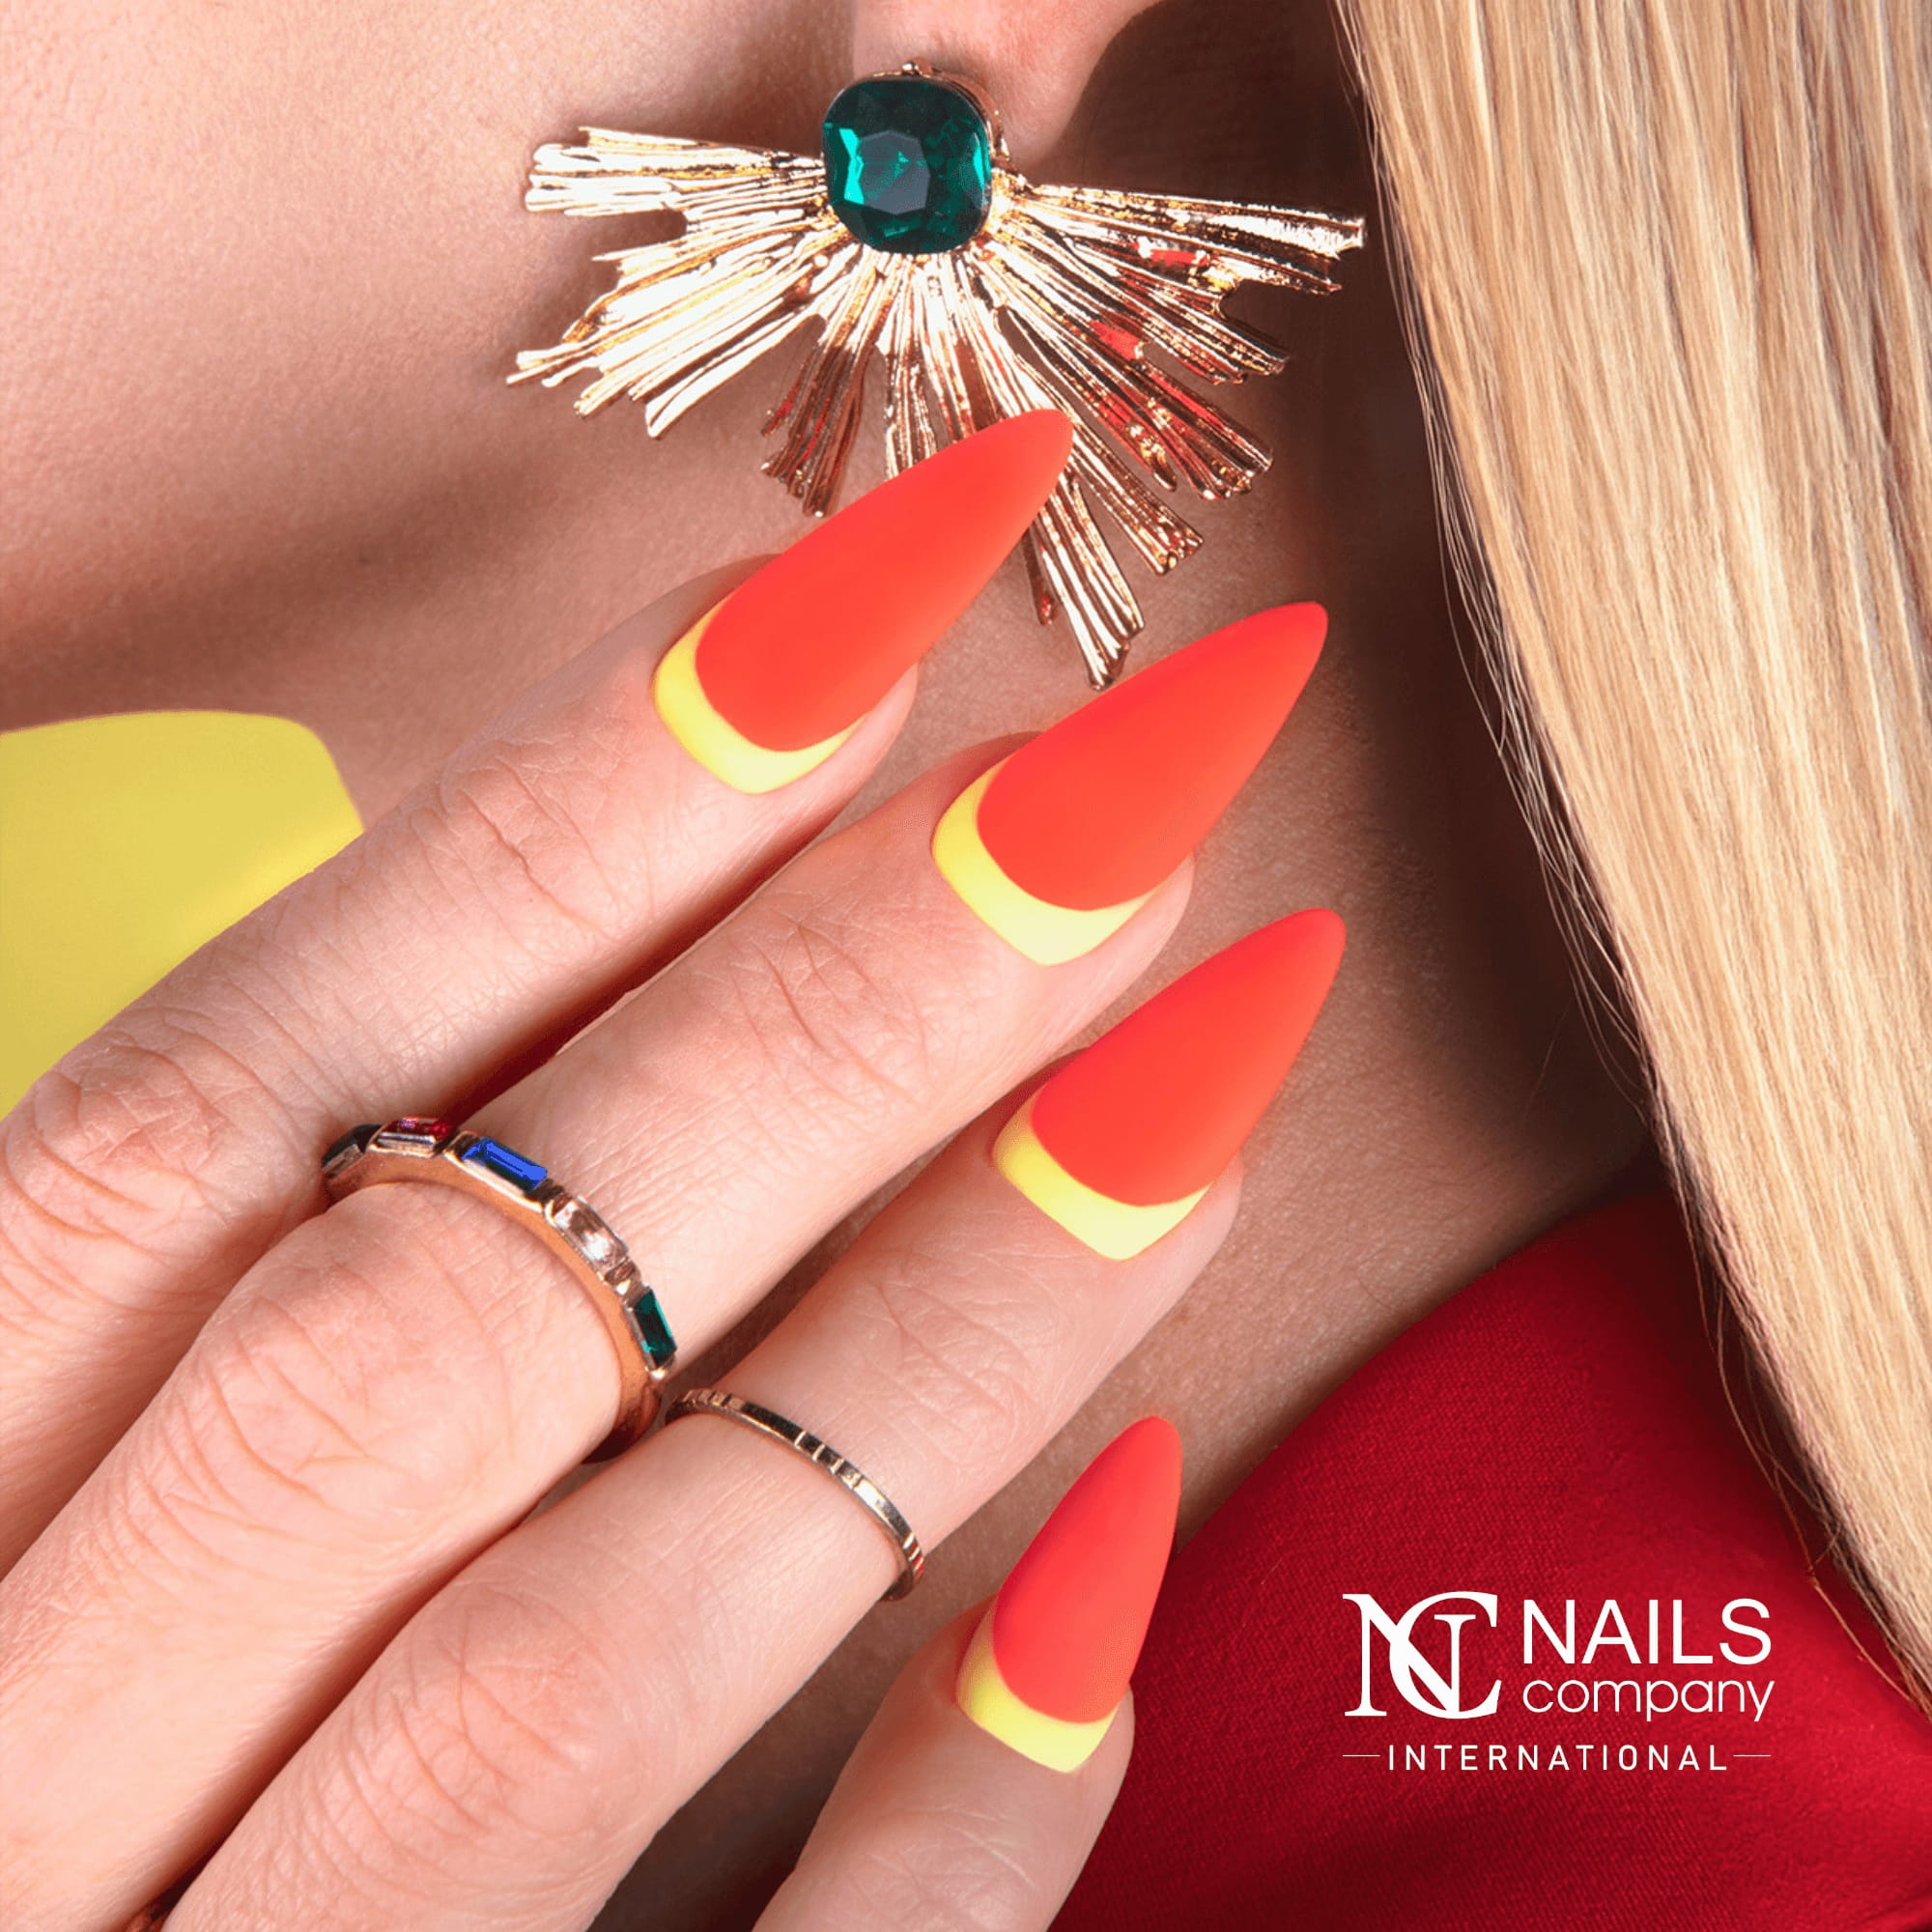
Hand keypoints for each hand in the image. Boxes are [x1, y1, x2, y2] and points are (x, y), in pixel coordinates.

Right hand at [0, 415, 1337, 1929]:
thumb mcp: (44, 1472)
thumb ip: (207, 1293)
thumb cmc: (53, 1728)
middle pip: (441, 1311)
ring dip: (950, 1313)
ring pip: (597, 1643)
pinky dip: (944, 1817)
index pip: (224, 1093)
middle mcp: (4, 1775)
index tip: (886, 581)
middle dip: (821, 993)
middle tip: (1147, 748)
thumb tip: (545, 1009)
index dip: (562, 808)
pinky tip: (1145, 1556)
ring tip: (1225, 1030)